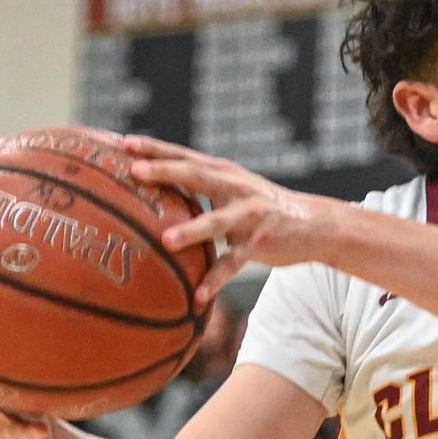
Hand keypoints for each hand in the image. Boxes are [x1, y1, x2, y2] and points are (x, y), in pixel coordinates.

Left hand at [124, 135, 337, 302]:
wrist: (314, 224)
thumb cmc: (261, 206)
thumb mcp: (233, 189)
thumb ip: (199, 186)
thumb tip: (151, 188)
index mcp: (224, 173)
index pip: (185, 156)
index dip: (156, 148)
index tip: (124, 142)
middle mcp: (236, 188)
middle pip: (197, 176)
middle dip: (166, 172)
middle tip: (135, 171)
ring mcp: (249, 215)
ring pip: (217, 222)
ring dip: (192, 230)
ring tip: (167, 240)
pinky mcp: (260, 242)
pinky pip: (234, 263)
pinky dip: (217, 280)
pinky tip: (199, 296)